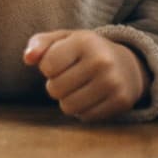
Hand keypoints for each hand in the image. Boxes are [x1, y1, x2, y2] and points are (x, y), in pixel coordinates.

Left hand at [24, 29, 149, 122]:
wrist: (129, 65)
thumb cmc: (87, 52)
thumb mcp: (65, 40)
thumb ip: (40, 44)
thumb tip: (27, 58)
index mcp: (85, 41)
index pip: (47, 66)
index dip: (49, 67)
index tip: (62, 62)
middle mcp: (102, 61)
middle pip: (55, 89)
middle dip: (57, 85)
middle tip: (71, 77)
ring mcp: (113, 83)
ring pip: (68, 107)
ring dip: (68, 100)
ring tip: (80, 88)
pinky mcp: (121, 102)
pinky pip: (85, 117)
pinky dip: (84, 110)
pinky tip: (93, 97)